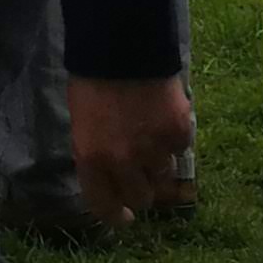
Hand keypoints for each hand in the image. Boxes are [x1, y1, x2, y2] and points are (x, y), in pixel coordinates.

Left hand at [68, 73, 195, 223]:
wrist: (122, 45)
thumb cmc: (93, 80)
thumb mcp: (82, 122)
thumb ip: (96, 154)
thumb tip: (110, 177)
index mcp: (91, 159)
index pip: (104, 206)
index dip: (115, 216)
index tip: (123, 217)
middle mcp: (123, 162)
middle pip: (140, 198)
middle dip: (139, 189)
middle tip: (140, 175)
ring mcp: (154, 149)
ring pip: (163, 178)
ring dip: (158, 165)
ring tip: (151, 139)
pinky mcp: (178, 133)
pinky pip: (180, 150)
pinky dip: (174, 140)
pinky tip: (163, 118)